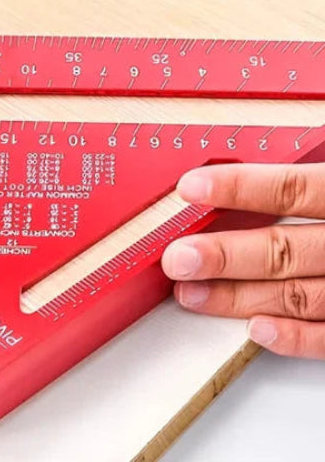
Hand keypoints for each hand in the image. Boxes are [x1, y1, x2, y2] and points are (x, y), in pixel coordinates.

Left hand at [162, 163, 324, 357]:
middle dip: (223, 256)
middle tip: (176, 258)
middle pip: (284, 250)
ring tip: (190, 294)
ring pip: (298, 295)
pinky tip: (255, 330)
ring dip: (239, 297)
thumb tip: (259, 151)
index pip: (291, 189)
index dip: (238, 188)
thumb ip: (310, 173)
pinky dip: (294, 336)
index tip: (189, 188)